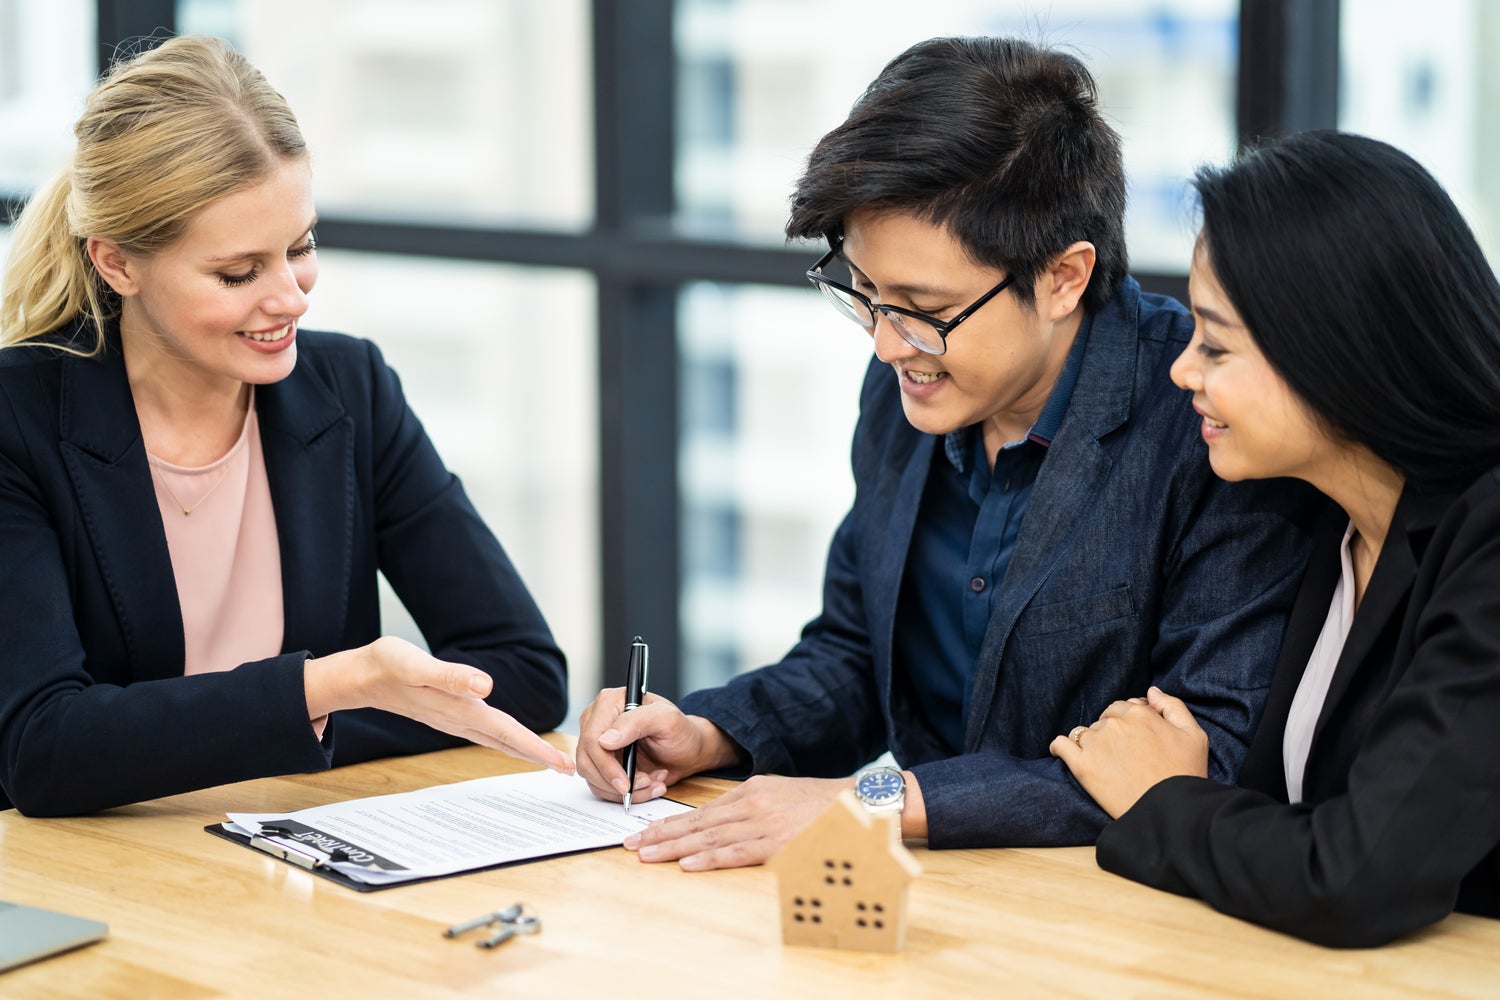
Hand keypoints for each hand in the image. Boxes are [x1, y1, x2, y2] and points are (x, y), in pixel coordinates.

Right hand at [304, 636, 572, 773]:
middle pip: (507, 742)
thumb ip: (451, 677)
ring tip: (550, 760)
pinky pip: (486, 732)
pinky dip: (506, 739)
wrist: (361, 675)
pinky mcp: (449, 713)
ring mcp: (454, 719)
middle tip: (569, 770)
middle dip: (538, 756)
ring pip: (497, 739)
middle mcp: (460, 719)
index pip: (506, 732)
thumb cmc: (387, 666)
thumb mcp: (416, 665)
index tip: (562, 764)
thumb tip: (486, 686)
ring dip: (524, 750)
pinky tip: (513, 741)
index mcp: (459, 708)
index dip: (536, 748)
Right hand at [575, 688, 740, 801]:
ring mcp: (597, 743)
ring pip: (593, 777)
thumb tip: (604, 740)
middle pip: (587, 760)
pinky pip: (601, 786)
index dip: (606, 765)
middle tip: (646, 783)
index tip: (625, 783)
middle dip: (616, 781)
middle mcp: (597, 721)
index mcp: (610, 702)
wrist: (687, 750)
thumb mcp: (666, 720)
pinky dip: (626, 793)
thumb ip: (636, 722)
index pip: (592, 738)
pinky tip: (648, 783)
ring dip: (625, 789)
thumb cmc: (680, 731)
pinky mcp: (601, 763)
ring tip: (652, 781)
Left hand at [624, 775, 849, 870]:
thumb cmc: (822, 804)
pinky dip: (708, 859)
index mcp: (751, 790)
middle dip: (660, 834)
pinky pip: (735, 852)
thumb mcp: (780, 793)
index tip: (644, 832)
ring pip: (708, 837)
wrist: (858, 804)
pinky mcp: (776, 842)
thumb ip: (751, 804)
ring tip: (646, 855)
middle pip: (697, 822)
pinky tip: (686, 865)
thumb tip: (723, 821)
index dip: (670, 823)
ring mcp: (762, 822)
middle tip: (630, 844)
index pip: (701, 810)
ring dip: (674, 847)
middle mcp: (751, 803)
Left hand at [1049, 686, 1207, 818]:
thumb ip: (1173, 706)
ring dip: (1092, 742)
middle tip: (1123, 753)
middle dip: (1111, 731)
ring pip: (1085, 732)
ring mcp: (1096, 744)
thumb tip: (1150, 691)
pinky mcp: (1082, 766)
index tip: (1134, 737)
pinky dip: (1060, 747)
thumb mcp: (1194, 735)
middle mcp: (1114, 724)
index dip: (1129, 721)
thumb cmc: (1185, 774)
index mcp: (1140, 713)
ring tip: (1105, 762)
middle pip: (1104, 719)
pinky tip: (1063, 752)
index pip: (1124, 707)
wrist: (1171, 812)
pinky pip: (1061, 746)